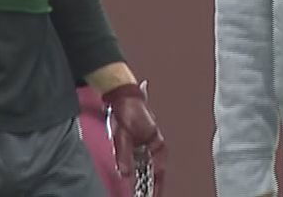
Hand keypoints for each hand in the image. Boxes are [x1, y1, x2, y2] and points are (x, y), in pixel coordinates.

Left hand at [104, 81, 166, 195]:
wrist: (123, 96)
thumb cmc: (130, 111)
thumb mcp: (124, 136)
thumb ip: (125, 155)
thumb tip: (125, 173)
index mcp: (157, 144)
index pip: (159, 170)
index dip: (156, 185)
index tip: (152, 195)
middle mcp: (154, 146)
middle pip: (154, 171)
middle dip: (150, 184)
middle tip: (147, 196)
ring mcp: (147, 145)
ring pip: (145, 167)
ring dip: (143, 177)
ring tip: (141, 191)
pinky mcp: (138, 144)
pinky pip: (138, 161)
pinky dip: (136, 169)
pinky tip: (131, 176)